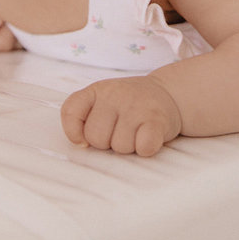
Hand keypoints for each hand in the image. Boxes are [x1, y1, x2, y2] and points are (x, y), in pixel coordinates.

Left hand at [60, 76, 182, 156]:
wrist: (167, 93)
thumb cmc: (128, 104)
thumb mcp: (101, 100)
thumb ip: (83, 118)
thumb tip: (81, 144)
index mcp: (96, 91)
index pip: (71, 111)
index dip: (74, 131)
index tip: (84, 138)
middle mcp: (115, 95)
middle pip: (95, 137)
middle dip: (106, 142)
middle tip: (119, 131)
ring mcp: (136, 106)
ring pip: (120, 146)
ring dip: (128, 146)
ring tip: (136, 131)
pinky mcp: (157, 120)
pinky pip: (143, 147)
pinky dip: (145, 148)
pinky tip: (148, 137)